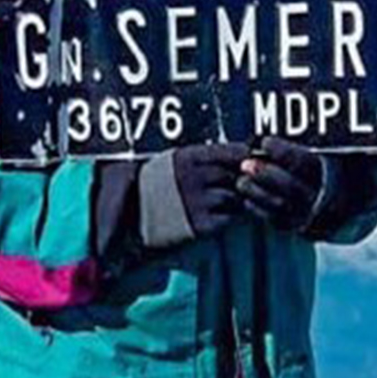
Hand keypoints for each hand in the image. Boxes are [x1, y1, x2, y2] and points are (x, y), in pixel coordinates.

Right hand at [133, 142, 252, 248]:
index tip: (248, 159)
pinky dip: (228, 218)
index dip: (243, 156)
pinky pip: (228, 219)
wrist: (128, 221)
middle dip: (240, 179)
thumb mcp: (173, 163)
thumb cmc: (152, 189)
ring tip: (224, 202)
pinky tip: (217, 216)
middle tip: (237, 184)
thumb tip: (241, 154)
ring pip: (234, 197)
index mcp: (187, 157)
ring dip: (236, 200)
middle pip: (235, 174)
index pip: (231, 152)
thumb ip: (203, 158)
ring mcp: (196, 202)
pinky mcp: (199, 225)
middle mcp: (193, 178)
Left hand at [236, 136, 324, 230]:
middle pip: (290, 186)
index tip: (265, 143)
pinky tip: (248, 198)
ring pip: (281, 205)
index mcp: (329, 174)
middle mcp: (322, 197)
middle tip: (245, 165)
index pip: (303, 162)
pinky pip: (276, 220)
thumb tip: (262, 145)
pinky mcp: (299, 228)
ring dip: (256, 192)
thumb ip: (293, 152)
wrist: (337, 199)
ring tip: (242, 181)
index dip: (282, 152)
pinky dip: (258, 209)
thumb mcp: (316, 155)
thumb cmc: (321, 170)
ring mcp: (311, 215)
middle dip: (264, 174)